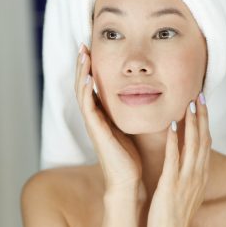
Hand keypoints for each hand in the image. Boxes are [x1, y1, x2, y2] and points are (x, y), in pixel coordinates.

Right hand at [75, 44, 142, 191]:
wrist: (128, 182)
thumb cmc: (130, 158)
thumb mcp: (130, 128)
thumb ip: (130, 113)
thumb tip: (143, 95)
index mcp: (101, 116)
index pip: (92, 86)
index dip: (90, 67)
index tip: (93, 48)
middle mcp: (94, 118)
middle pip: (83, 85)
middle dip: (82, 64)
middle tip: (83, 44)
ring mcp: (93, 124)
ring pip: (82, 92)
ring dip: (81, 72)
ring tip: (83, 54)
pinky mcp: (96, 131)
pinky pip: (88, 107)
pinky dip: (86, 91)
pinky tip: (89, 77)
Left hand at [147, 93, 210, 226]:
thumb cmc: (175, 214)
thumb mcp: (187, 190)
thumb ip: (189, 173)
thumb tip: (187, 158)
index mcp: (200, 174)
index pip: (206, 142)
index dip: (205, 122)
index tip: (202, 103)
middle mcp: (197, 174)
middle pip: (203, 139)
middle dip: (202, 116)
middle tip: (200, 95)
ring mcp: (186, 179)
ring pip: (192, 145)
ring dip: (191, 122)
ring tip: (189, 103)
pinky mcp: (171, 184)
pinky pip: (173, 158)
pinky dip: (173, 140)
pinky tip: (170, 125)